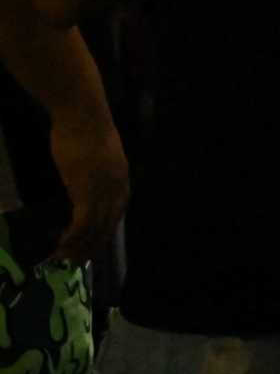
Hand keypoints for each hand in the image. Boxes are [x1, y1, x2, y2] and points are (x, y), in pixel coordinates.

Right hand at [46, 106, 126, 267]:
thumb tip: (83, 187)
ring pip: (95, 227)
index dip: (105, 232)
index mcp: (122, 178)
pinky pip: (82, 221)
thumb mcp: (97, 156)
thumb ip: (95, 174)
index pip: (117, 213)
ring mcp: (103, 189)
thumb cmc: (85, 129)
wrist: (82, 114)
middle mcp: (117, 187)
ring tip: (65, 256)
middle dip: (94, 244)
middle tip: (78, 259)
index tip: (94, 244)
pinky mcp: (85, 189)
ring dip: (80, 245)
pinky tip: (62, 243)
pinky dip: (73, 235)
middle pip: (108, 224)